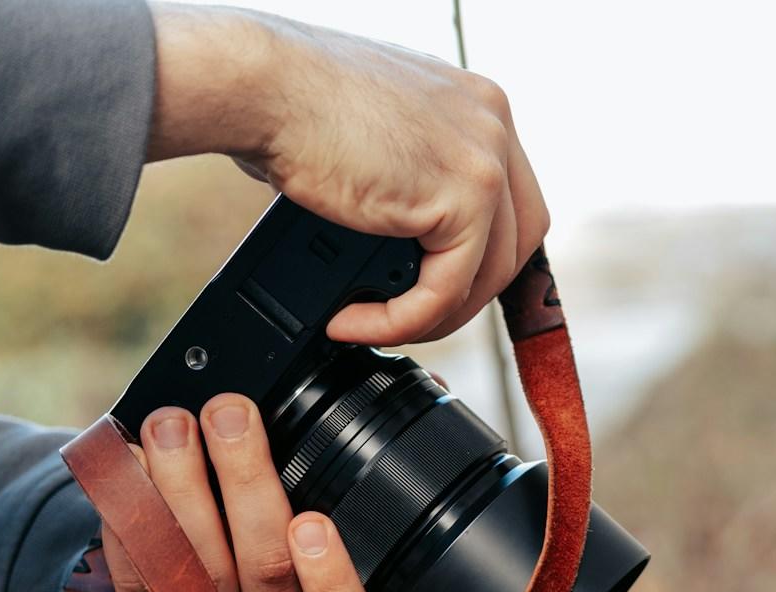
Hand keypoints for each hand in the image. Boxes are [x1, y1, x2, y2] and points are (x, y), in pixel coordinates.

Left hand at [102, 395, 378, 591]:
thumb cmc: (280, 554)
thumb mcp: (337, 535)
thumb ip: (368, 480)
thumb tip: (424, 390)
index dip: (331, 579)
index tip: (312, 521)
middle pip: (264, 570)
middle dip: (246, 481)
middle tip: (231, 414)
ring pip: (195, 564)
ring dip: (179, 483)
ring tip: (172, 423)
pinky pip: (137, 568)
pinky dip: (130, 507)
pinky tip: (129, 459)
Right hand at [147, 3, 548, 345]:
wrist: (258, 85)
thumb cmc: (285, 100)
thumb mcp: (374, 134)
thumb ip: (407, 175)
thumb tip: (398, 237)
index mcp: (476, 103)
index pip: (509, 199)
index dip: (480, 253)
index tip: (439, 284)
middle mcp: (492, 123)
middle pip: (518, 238)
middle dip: (470, 289)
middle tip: (414, 314)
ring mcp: (485, 158)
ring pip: (489, 273)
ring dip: (433, 314)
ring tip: (374, 322)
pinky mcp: (464, 198)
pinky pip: (447, 288)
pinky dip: (404, 319)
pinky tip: (356, 320)